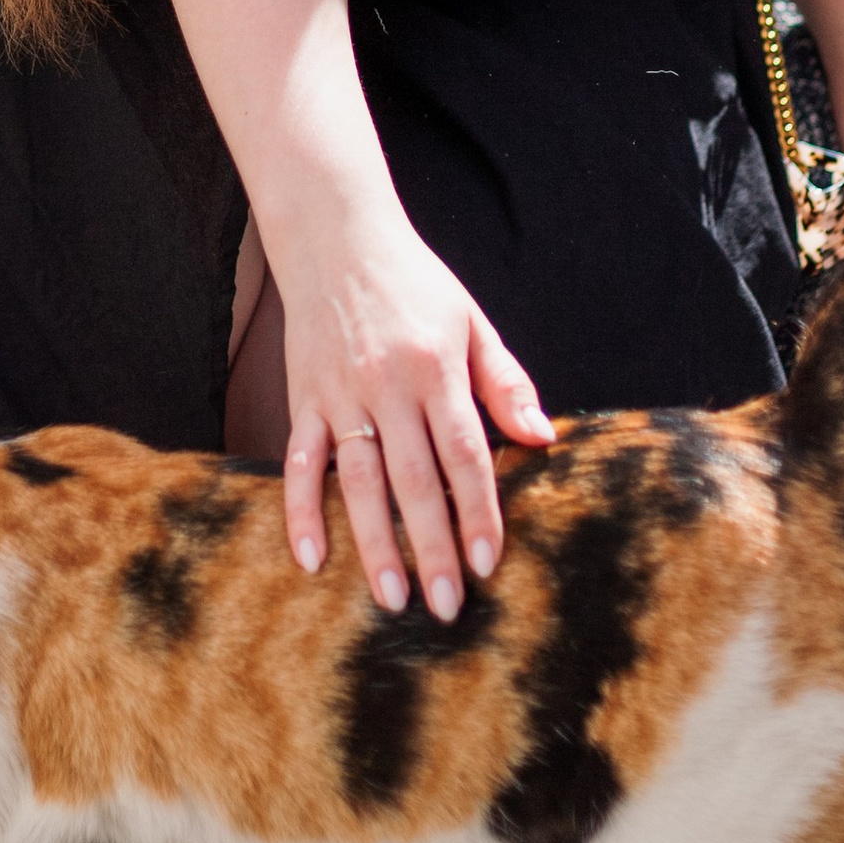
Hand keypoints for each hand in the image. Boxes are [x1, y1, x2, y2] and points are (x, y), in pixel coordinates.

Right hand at [277, 214, 554, 617]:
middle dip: (431, 547)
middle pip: (413, 479)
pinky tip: (312, 559)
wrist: (335, 237)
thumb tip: (543, 437)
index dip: (477, 510)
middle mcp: (386, 385)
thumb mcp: (471, 321)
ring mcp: (339, 394)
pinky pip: (300, 463)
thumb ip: (504, 381)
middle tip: (445, 606)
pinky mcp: (303, 397)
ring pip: (358, 481)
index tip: (487, 562)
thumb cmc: (414, 282)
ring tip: (392, 599)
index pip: (463, 452)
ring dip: (374, 544)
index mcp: (436, 367)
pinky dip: (300, 511)